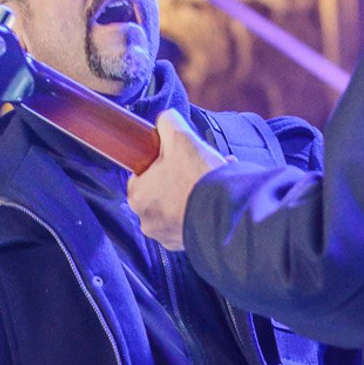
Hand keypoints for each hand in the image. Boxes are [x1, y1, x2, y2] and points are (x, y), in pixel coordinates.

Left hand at [127, 109, 222, 248]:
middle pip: (161, 190)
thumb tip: (164, 119)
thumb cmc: (197, 176)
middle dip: (179, 176)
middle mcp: (146, 220)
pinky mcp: (186, 244)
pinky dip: (201, 208)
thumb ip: (167, 122)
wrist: (226, 212)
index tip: (176, 157)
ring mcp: (166, 236)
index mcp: (137, 196)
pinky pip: (190, 221)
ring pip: (177, 206)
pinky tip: (216, 196)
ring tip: (213, 177)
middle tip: (199, 165)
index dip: (159, 162)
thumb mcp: (180, 136)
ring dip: (192, 192)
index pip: (141, 174)